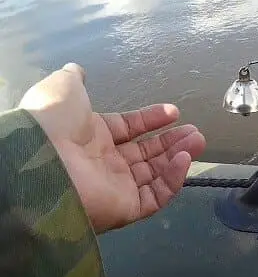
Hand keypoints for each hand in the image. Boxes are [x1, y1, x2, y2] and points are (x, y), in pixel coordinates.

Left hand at [18, 63, 205, 232]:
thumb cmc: (53, 123)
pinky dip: (173, 179)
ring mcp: (116, 187)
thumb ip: (74, 78)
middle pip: (147, 153)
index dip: (152, 119)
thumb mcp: (63, 88)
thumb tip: (77, 68)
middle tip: (195, 131)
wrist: (41, 161)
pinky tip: (184, 159)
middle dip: (173, 140)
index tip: (174, 112)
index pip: (129, 129)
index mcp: (91, 136)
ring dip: (179, 156)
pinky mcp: (127, 208)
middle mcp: (105, 163)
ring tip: (197, 140)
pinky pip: (156, 195)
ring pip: (156, 173)